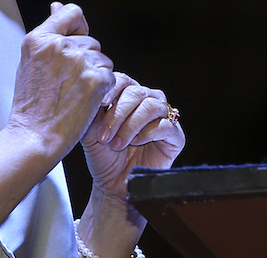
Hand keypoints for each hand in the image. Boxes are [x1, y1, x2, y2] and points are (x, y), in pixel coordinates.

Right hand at [6, 2, 114, 161]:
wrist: (35, 136)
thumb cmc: (31, 105)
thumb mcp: (30, 62)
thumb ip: (47, 34)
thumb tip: (57, 5)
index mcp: (39, 38)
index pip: (72, 13)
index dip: (78, 27)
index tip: (75, 41)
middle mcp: (59, 45)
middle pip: (90, 41)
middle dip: (86, 59)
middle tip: (68, 83)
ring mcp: (78, 61)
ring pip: (102, 59)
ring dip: (95, 75)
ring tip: (74, 94)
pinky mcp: (96, 79)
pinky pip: (111, 76)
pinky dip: (103, 90)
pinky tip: (86, 102)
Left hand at [81, 73, 184, 201]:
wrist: (114, 185)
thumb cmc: (103, 157)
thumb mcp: (91, 132)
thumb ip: (92, 112)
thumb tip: (91, 93)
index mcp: (127, 96)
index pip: (124, 80)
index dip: (113, 88)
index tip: (101, 103)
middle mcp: (147, 102)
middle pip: (137, 92)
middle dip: (118, 114)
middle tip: (104, 137)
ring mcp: (163, 118)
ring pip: (151, 106)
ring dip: (131, 125)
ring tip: (118, 143)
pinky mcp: (176, 136)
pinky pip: (166, 125)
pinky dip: (148, 133)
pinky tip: (136, 142)